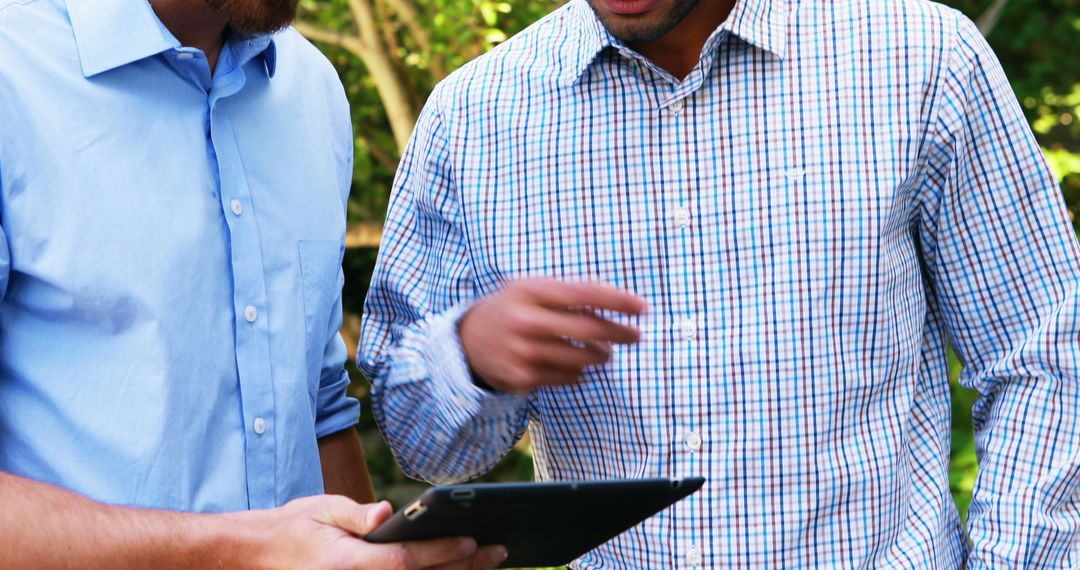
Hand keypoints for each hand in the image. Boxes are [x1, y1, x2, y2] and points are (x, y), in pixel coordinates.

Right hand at [235, 495, 507, 568]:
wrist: (256, 558)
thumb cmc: (294, 528)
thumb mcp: (321, 510)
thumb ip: (356, 514)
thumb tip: (387, 513)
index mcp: (347, 566)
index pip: (406, 561)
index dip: (442, 551)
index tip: (474, 539)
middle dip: (465, 567)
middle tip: (500, 549)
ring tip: (490, 562)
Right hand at [459, 278, 646, 392]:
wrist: (464, 343)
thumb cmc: (510, 310)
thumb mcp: (530, 290)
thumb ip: (567, 293)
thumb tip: (618, 303)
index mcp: (530, 291)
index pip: (585, 294)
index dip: (618, 300)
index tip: (643, 308)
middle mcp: (526, 321)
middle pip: (589, 330)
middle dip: (620, 333)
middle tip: (636, 336)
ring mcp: (523, 352)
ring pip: (583, 358)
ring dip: (601, 355)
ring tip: (602, 352)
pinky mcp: (522, 379)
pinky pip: (569, 378)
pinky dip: (579, 372)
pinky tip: (574, 366)